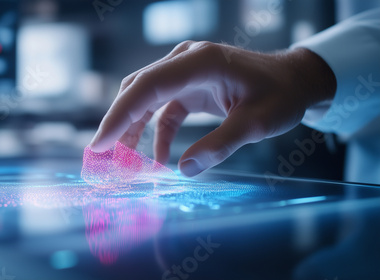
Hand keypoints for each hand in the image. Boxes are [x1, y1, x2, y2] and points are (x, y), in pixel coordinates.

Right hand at [89, 41, 335, 176]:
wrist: (294, 80)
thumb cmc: (281, 96)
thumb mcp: (256, 123)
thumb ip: (221, 145)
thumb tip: (184, 170)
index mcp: (199, 62)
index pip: (146, 86)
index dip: (119, 114)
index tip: (100, 143)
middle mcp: (185, 61)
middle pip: (137, 90)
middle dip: (118, 123)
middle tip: (103, 156)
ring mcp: (185, 72)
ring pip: (144, 98)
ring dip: (132, 129)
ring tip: (124, 160)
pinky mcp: (189, 86)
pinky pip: (163, 109)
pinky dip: (157, 133)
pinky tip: (160, 158)